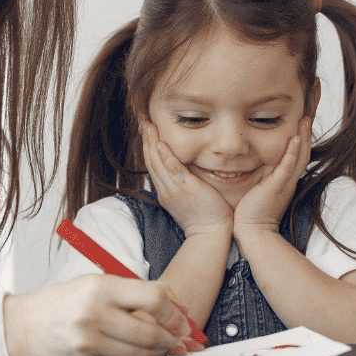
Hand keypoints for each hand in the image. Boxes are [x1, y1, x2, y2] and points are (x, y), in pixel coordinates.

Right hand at [2, 275, 200, 355]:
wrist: (26, 326)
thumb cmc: (63, 301)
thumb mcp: (97, 282)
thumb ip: (135, 289)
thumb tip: (176, 303)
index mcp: (100, 289)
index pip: (153, 299)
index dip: (174, 311)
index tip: (181, 316)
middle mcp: (95, 316)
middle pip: (152, 333)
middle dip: (173, 337)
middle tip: (180, 336)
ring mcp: (91, 344)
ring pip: (143, 355)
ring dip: (160, 352)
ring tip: (162, 344)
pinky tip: (140, 352)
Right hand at [140, 121, 231, 239]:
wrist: (211, 233)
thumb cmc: (205, 216)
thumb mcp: (188, 198)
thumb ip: (184, 183)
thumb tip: (185, 171)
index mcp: (165, 191)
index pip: (153, 165)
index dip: (148, 147)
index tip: (147, 132)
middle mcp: (165, 189)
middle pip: (151, 160)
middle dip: (146, 140)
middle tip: (144, 122)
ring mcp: (174, 189)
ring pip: (157, 162)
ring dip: (152, 142)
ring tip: (149, 126)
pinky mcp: (186, 188)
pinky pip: (172, 169)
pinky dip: (165, 156)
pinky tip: (161, 143)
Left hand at [232, 117, 311, 237]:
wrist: (251, 231)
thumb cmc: (251, 212)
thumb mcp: (259, 189)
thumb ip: (261, 177)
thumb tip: (255, 164)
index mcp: (285, 181)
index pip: (296, 157)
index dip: (300, 140)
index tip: (300, 123)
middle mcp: (289, 181)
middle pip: (303, 153)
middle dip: (306, 134)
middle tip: (307, 116)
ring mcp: (285, 183)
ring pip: (300, 157)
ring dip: (303, 138)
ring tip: (305, 121)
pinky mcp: (277, 187)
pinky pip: (288, 167)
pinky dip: (293, 152)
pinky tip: (295, 139)